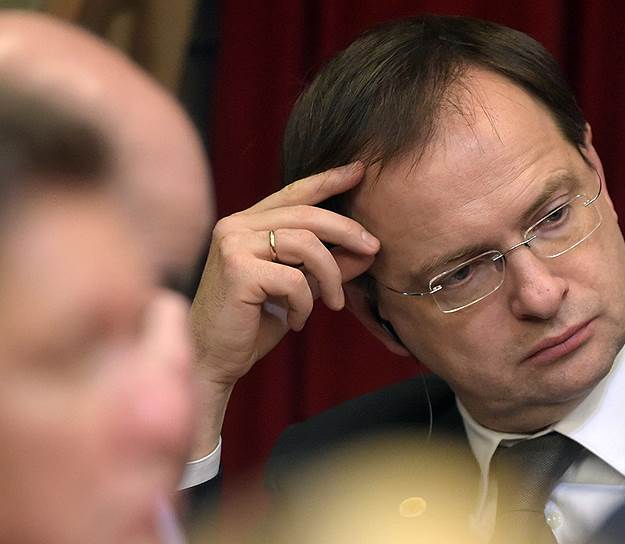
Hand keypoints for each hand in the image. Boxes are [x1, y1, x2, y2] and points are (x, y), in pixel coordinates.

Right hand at [188, 162, 378, 456]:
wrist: (213, 360)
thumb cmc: (252, 324)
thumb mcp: (298, 288)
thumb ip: (326, 265)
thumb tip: (368, 250)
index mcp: (246, 223)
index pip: (294, 193)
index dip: (328, 180)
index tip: (360, 170)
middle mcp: (235, 226)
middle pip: (307, 215)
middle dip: (347, 231)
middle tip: (374, 249)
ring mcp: (233, 245)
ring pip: (306, 244)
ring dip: (330, 276)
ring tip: (333, 303)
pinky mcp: (237, 270)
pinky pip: (294, 279)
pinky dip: (305, 303)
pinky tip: (297, 321)